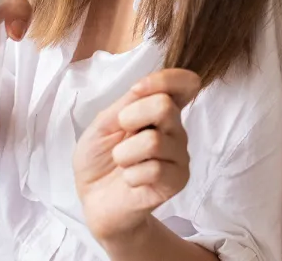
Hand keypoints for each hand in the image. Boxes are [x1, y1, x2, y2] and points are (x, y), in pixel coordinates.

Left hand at [74, 69, 201, 246]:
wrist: (94, 201)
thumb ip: (126, 104)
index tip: (137, 91)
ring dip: (124, 154)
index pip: (186, 83)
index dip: (165, 79)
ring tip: (122, 163)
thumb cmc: (99, 160)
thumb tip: (143, 88)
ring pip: (154, 141)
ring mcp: (179, 155)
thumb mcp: (103, 124)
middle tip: (120, 135)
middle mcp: (175, 129)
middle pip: (165, 106)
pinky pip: (155, 170)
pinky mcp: (177, 180)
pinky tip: (130, 181)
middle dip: (130, 118)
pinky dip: (131, 175)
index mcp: (160, 110)